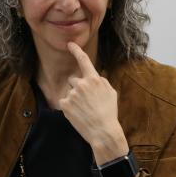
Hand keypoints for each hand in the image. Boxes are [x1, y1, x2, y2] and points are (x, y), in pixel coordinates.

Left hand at [59, 42, 127, 164]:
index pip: (83, 60)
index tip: (70, 44)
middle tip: (86, 101)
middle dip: (77, 87)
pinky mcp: (64, 104)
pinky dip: (69, 108)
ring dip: (74, 98)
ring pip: (69, 92)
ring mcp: (72, 94)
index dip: (76, 50)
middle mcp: (81, 84)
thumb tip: (95, 77)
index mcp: (94, 79)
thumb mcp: (111, 93)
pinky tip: (78, 114)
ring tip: (84, 110)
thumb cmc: (109, 113)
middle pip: (73, 80)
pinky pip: (64, 102)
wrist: (103, 131)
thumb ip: (101, 82)